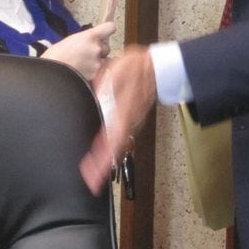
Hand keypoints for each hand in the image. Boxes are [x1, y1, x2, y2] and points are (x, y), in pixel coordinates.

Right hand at [41, 21, 114, 80]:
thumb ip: (83, 40)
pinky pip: (99, 74)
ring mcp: (98, 64)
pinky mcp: (96, 77)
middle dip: (99, 51)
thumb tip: (88, 43)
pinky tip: (82, 75)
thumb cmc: (54, 57)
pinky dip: (94, 75)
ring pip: (104, 62)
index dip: (107, 30)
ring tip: (82, 67)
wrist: (49, 75)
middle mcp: (96, 49)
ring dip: (97, 64)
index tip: (104, 33)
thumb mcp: (69, 41)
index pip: (109, 27)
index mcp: (89, 36)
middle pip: (106, 47)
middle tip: (86, 56)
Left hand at [79, 47, 156, 193]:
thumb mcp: (116, 72)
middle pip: (115, 148)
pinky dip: (112, 147)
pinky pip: (121, 136)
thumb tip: (95, 99)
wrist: (156, 67)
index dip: (103, 158)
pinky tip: (103, 151)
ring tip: (94, 170)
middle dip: (103, 166)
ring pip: (118, 144)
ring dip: (106, 158)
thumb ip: (105, 86)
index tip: (93, 173)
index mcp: (125, 111)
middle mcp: (130, 120)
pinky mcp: (133, 118)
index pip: (112, 140)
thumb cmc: (136, 67)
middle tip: (91, 181)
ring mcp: (133, 121)